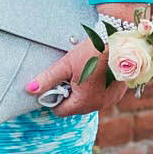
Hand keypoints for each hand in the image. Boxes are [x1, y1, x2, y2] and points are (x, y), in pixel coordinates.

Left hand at [28, 1, 142, 117]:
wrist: (122, 43)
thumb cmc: (94, 53)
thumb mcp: (66, 64)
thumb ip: (48, 79)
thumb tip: (30, 90)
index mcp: (84, 103)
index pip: (60, 111)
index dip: (54, 98)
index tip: (55, 83)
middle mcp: (98, 106)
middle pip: (74, 107)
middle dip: (68, 94)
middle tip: (69, 74)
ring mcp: (110, 100)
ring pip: (87, 101)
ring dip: (82, 91)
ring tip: (83, 71)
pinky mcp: (118, 93)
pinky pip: (100, 95)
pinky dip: (95, 88)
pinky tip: (96, 72)